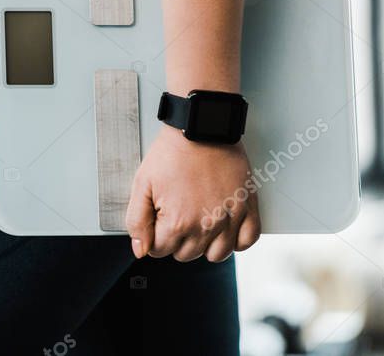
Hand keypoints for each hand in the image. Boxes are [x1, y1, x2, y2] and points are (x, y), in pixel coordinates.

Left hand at [126, 125, 260, 261]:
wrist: (201, 128)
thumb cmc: (172, 153)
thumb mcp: (142, 183)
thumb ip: (136, 220)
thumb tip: (141, 250)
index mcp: (177, 223)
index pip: (159, 250)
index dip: (154, 234)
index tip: (159, 215)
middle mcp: (205, 227)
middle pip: (186, 254)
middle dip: (177, 239)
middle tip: (177, 212)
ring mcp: (230, 219)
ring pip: (216, 255)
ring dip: (205, 243)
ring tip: (198, 219)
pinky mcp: (247, 208)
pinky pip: (247, 241)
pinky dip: (237, 240)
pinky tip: (224, 227)